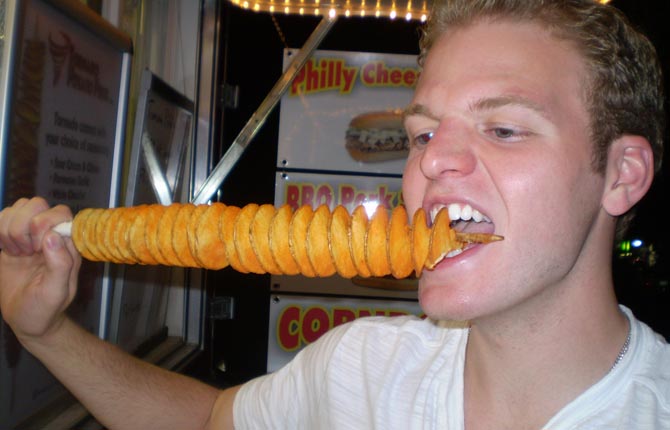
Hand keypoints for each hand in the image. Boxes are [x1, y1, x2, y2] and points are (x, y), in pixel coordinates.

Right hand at [0, 197, 80, 342]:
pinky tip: (5, 249)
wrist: (25, 319)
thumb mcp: (55, 292)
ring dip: (10, 229)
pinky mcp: (13, 239)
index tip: (35, 249)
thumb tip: (53, 236)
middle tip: (24, 252)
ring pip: (18, 208)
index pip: (60, 214)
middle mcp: (52, 236)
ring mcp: (31, 236)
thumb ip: (59, 265)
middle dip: (23, 226)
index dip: (43, 224)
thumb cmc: (45, 309)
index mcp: (68, 246)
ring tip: (16, 253)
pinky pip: (3, 217)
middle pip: (36, 205)